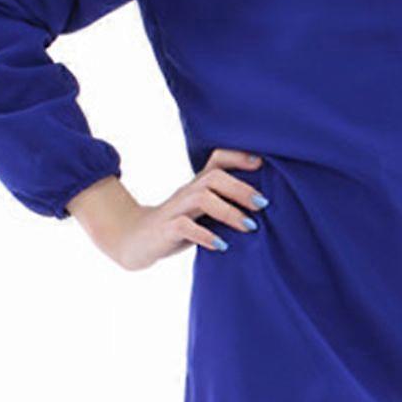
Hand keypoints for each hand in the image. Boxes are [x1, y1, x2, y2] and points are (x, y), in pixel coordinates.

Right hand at [67, 147, 269, 270]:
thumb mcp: (204, 212)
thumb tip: (266, 205)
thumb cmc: (179, 226)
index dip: (238, 156)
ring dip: (229, 212)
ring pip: (202, 198)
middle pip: (214, 177)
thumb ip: (226, 204)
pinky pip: (184, 226)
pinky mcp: (164, 229)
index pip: (218, 159)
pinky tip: (221, 245)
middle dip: (241, 189)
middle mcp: (188, 192)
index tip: (262, 163)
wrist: (136, 242)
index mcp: (199, 185)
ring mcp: (175, 209)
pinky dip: (205, 235)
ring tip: (249, 226)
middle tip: (263, 204)